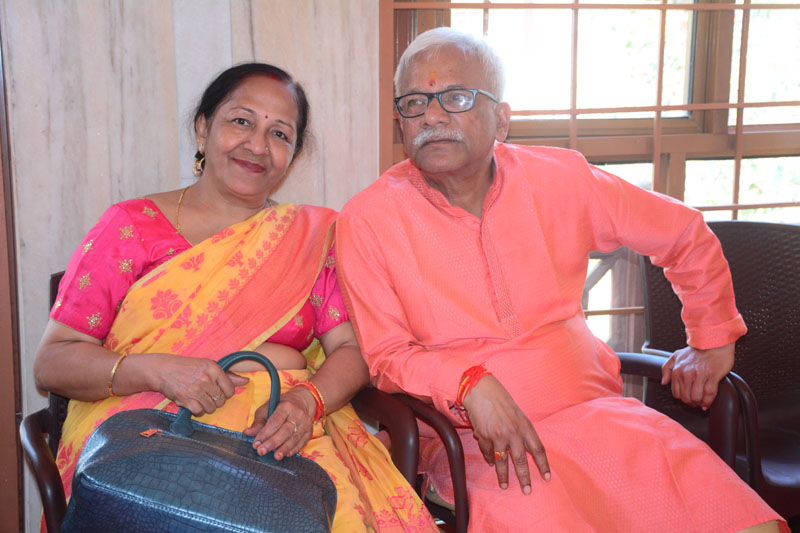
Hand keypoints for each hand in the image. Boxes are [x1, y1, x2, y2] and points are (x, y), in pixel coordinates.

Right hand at [149, 354, 248, 415]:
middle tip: (206, 395)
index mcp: (214, 368)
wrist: (163, 369)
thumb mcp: (208, 366)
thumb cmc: (188, 367)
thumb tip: (247, 381)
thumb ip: (228, 375)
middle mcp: (206, 378)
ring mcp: (195, 389)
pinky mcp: (185, 398)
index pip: (230, 390)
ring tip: (199, 399)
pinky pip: (199, 411)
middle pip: (221, 400)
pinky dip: (197, 411)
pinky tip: (193, 404)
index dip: (225, 394)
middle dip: (215, 401)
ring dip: (206, 407)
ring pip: (211, 408)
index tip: (217, 391)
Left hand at [244, 386, 316, 459]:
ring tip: (275, 457)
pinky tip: (287, 455)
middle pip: (285, 431)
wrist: (302, 401)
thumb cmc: (281, 406)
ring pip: (294, 438)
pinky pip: (302, 442)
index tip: (256, 444)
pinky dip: (294, 449)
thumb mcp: (268, 408)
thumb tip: (247, 433)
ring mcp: (305, 423)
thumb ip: (258, 422)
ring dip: (284, 448)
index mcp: (286, 406)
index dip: (265, 433)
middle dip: (272, 443)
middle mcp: (297, 414)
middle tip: (262, 451)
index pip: (275, 422)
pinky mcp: (309, 431)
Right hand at [462, 375, 550, 493]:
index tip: (547, 478)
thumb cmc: (501, 401)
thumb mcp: (519, 414)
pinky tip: (491, 463)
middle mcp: (512, 432)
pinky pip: (488, 452)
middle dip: (524, 478)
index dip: (543, 465)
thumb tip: (527, 450)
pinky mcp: (483, 436)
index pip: (538, 449)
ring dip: (503, 475)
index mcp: (525, 426)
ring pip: (502, 461)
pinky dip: (490, 458)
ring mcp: (497, 435)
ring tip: (505, 485)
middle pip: (520, 460)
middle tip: (527, 491)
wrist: (481, 390)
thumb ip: (523, 431)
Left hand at [661, 343, 734, 409]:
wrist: (714, 343)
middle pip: (686, 397)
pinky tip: (707, 403)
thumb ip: (666, 369)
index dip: (682, 398)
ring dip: (699, 403)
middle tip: (695, 402)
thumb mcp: (676, 356)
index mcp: (677, 370)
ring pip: (697, 397)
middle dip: (691, 402)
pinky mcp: (712, 376)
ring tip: (701, 402)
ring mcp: (700, 375)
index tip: (687, 398)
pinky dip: (708, 402)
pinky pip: (709, 394)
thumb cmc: (696, 350)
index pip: (676, 393)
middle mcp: (687, 373)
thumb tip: (664, 382)